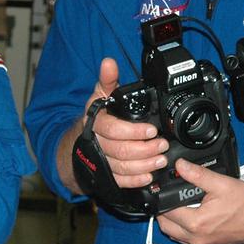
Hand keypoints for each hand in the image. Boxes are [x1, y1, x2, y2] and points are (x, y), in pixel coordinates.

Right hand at [87, 58, 166, 189]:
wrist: (81, 140)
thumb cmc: (98, 115)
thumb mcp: (101, 94)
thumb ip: (108, 79)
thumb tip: (109, 62)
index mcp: (96, 122)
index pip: (112, 130)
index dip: (133, 131)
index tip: (152, 130)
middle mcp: (97, 142)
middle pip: (120, 150)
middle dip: (144, 149)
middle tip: (162, 145)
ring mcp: (101, 160)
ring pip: (121, 167)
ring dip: (143, 165)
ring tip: (160, 160)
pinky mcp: (106, 174)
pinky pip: (119, 181)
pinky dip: (134, 180)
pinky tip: (148, 176)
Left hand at [156, 159, 243, 243]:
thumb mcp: (221, 183)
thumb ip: (197, 174)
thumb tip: (181, 166)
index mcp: (197, 223)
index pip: (167, 212)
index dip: (162, 198)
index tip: (161, 189)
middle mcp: (197, 238)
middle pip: (166, 227)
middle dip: (163, 212)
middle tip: (166, 198)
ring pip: (175, 235)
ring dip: (172, 222)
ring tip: (177, 205)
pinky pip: (187, 239)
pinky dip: (183, 229)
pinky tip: (191, 216)